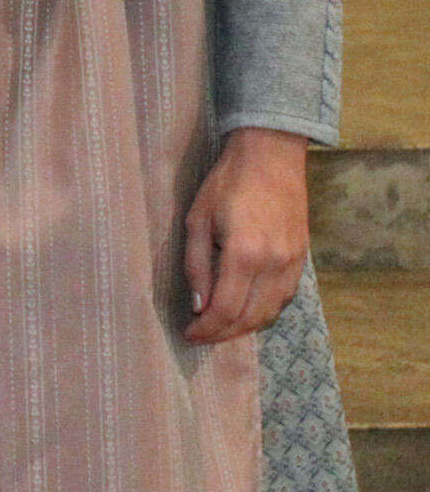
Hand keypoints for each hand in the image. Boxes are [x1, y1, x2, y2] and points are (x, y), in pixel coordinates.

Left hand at [183, 126, 309, 343]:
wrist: (271, 156)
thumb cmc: (227, 182)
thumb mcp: (198, 219)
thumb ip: (196, 264)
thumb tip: (198, 304)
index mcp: (245, 253)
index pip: (226, 309)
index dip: (207, 328)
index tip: (189, 334)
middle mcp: (274, 264)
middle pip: (251, 318)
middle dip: (224, 334)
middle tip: (201, 336)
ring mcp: (293, 263)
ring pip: (271, 312)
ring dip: (245, 327)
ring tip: (220, 328)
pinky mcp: (303, 258)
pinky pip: (284, 297)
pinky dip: (264, 311)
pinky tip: (245, 310)